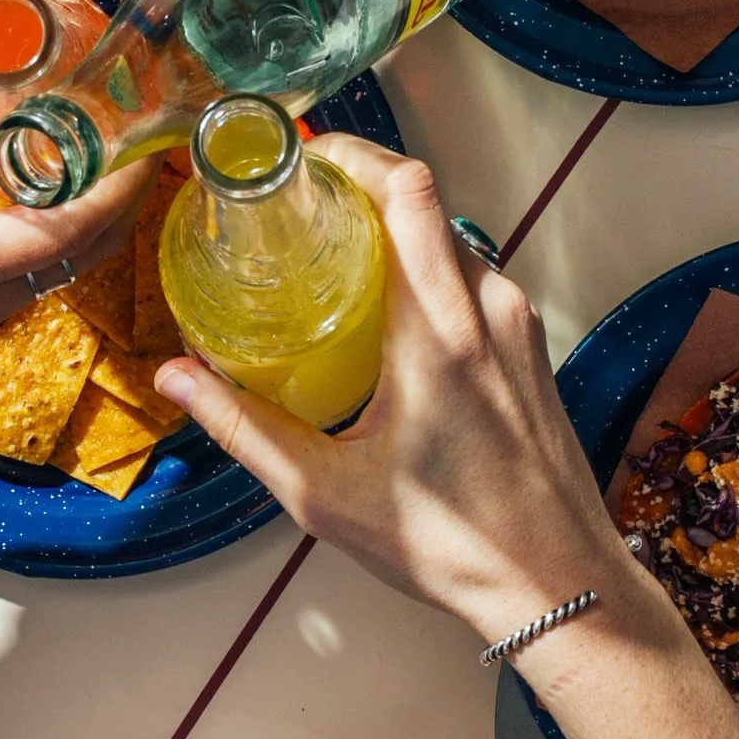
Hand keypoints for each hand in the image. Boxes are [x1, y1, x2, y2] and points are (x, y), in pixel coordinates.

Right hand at [0, 0, 150, 405]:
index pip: (71, 229)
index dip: (119, 179)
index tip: (146, 126)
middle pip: (80, 251)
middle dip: (116, 186)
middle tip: (128, 114)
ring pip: (55, 267)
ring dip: (84, 208)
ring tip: (93, 134)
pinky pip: (22, 277)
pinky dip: (46, 229)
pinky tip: (35, 179)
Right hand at [152, 136, 624, 641]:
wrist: (561, 585)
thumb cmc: (452, 547)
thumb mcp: (325, 495)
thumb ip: (245, 428)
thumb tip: (177, 377)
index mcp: (438, 331)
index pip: (406, 190)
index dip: (352, 153)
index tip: (300, 158)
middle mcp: (487, 310)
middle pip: (424, 200)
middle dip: (359, 183)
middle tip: (297, 201)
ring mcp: (518, 324)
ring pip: (449, 237)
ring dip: (392, 227)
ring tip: (330, 249)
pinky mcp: (530, 347)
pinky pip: (472, 276)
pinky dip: (424, 266)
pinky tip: (383, 305)